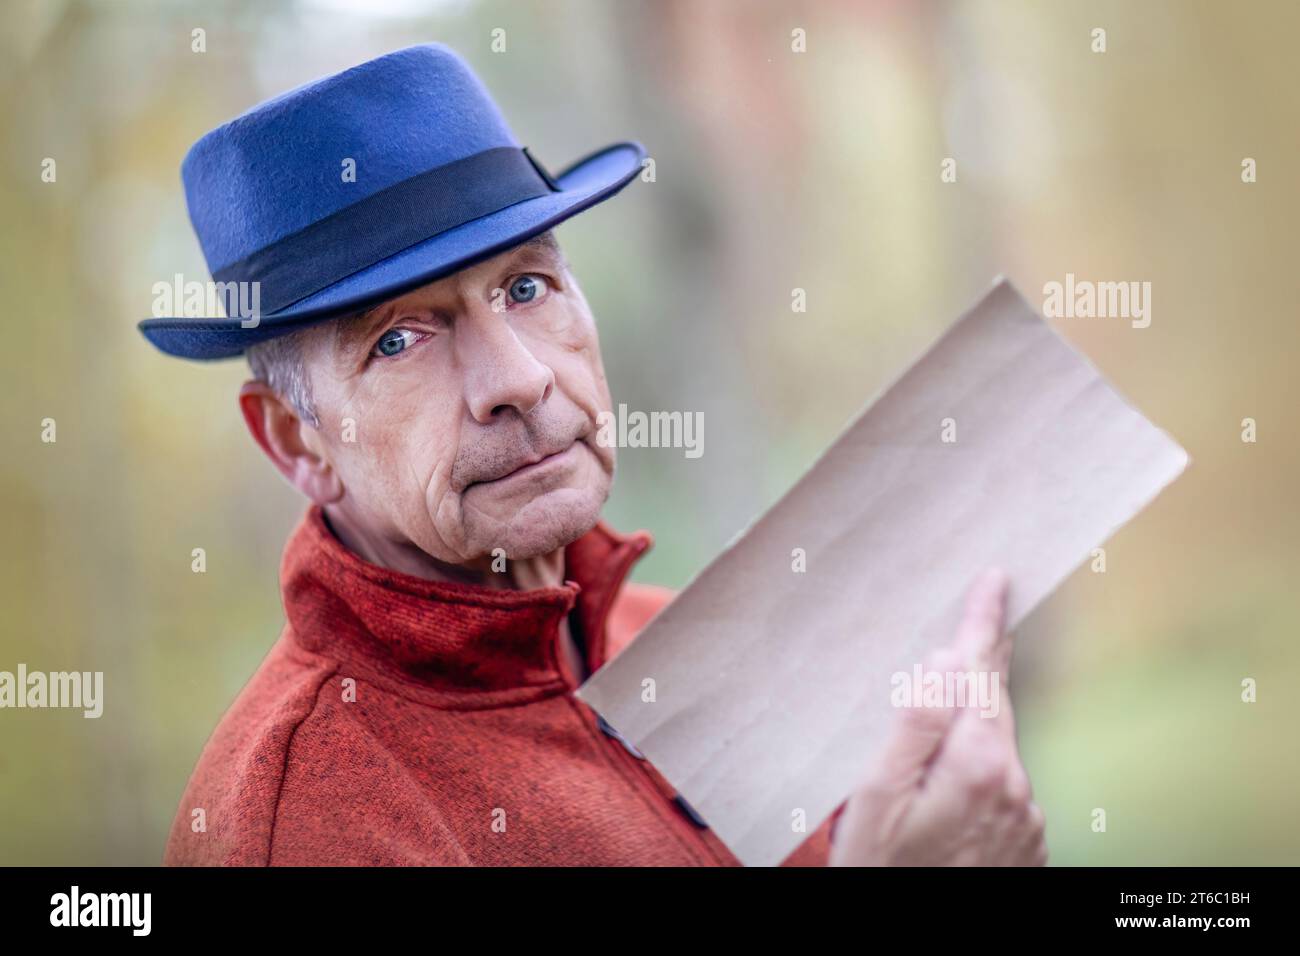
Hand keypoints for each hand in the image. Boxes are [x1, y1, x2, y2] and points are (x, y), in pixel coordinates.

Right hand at [829, 569, 1047, 865]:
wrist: (917, 940)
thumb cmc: (880, 868)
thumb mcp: (875, 793)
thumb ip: (915, 722)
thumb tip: (944, 659)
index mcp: (976, 761)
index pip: (979, 672)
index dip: (982, 622)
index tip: (994, 579)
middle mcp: (1013, 783)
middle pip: (997, 700)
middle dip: (988, 654)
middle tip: (987, 606)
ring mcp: (1024, 815)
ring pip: (1001, 738)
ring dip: (982, 706)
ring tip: (966, 674)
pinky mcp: (1025, 838)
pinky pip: (1006, 776)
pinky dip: (986, 752)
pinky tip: (965, 751)